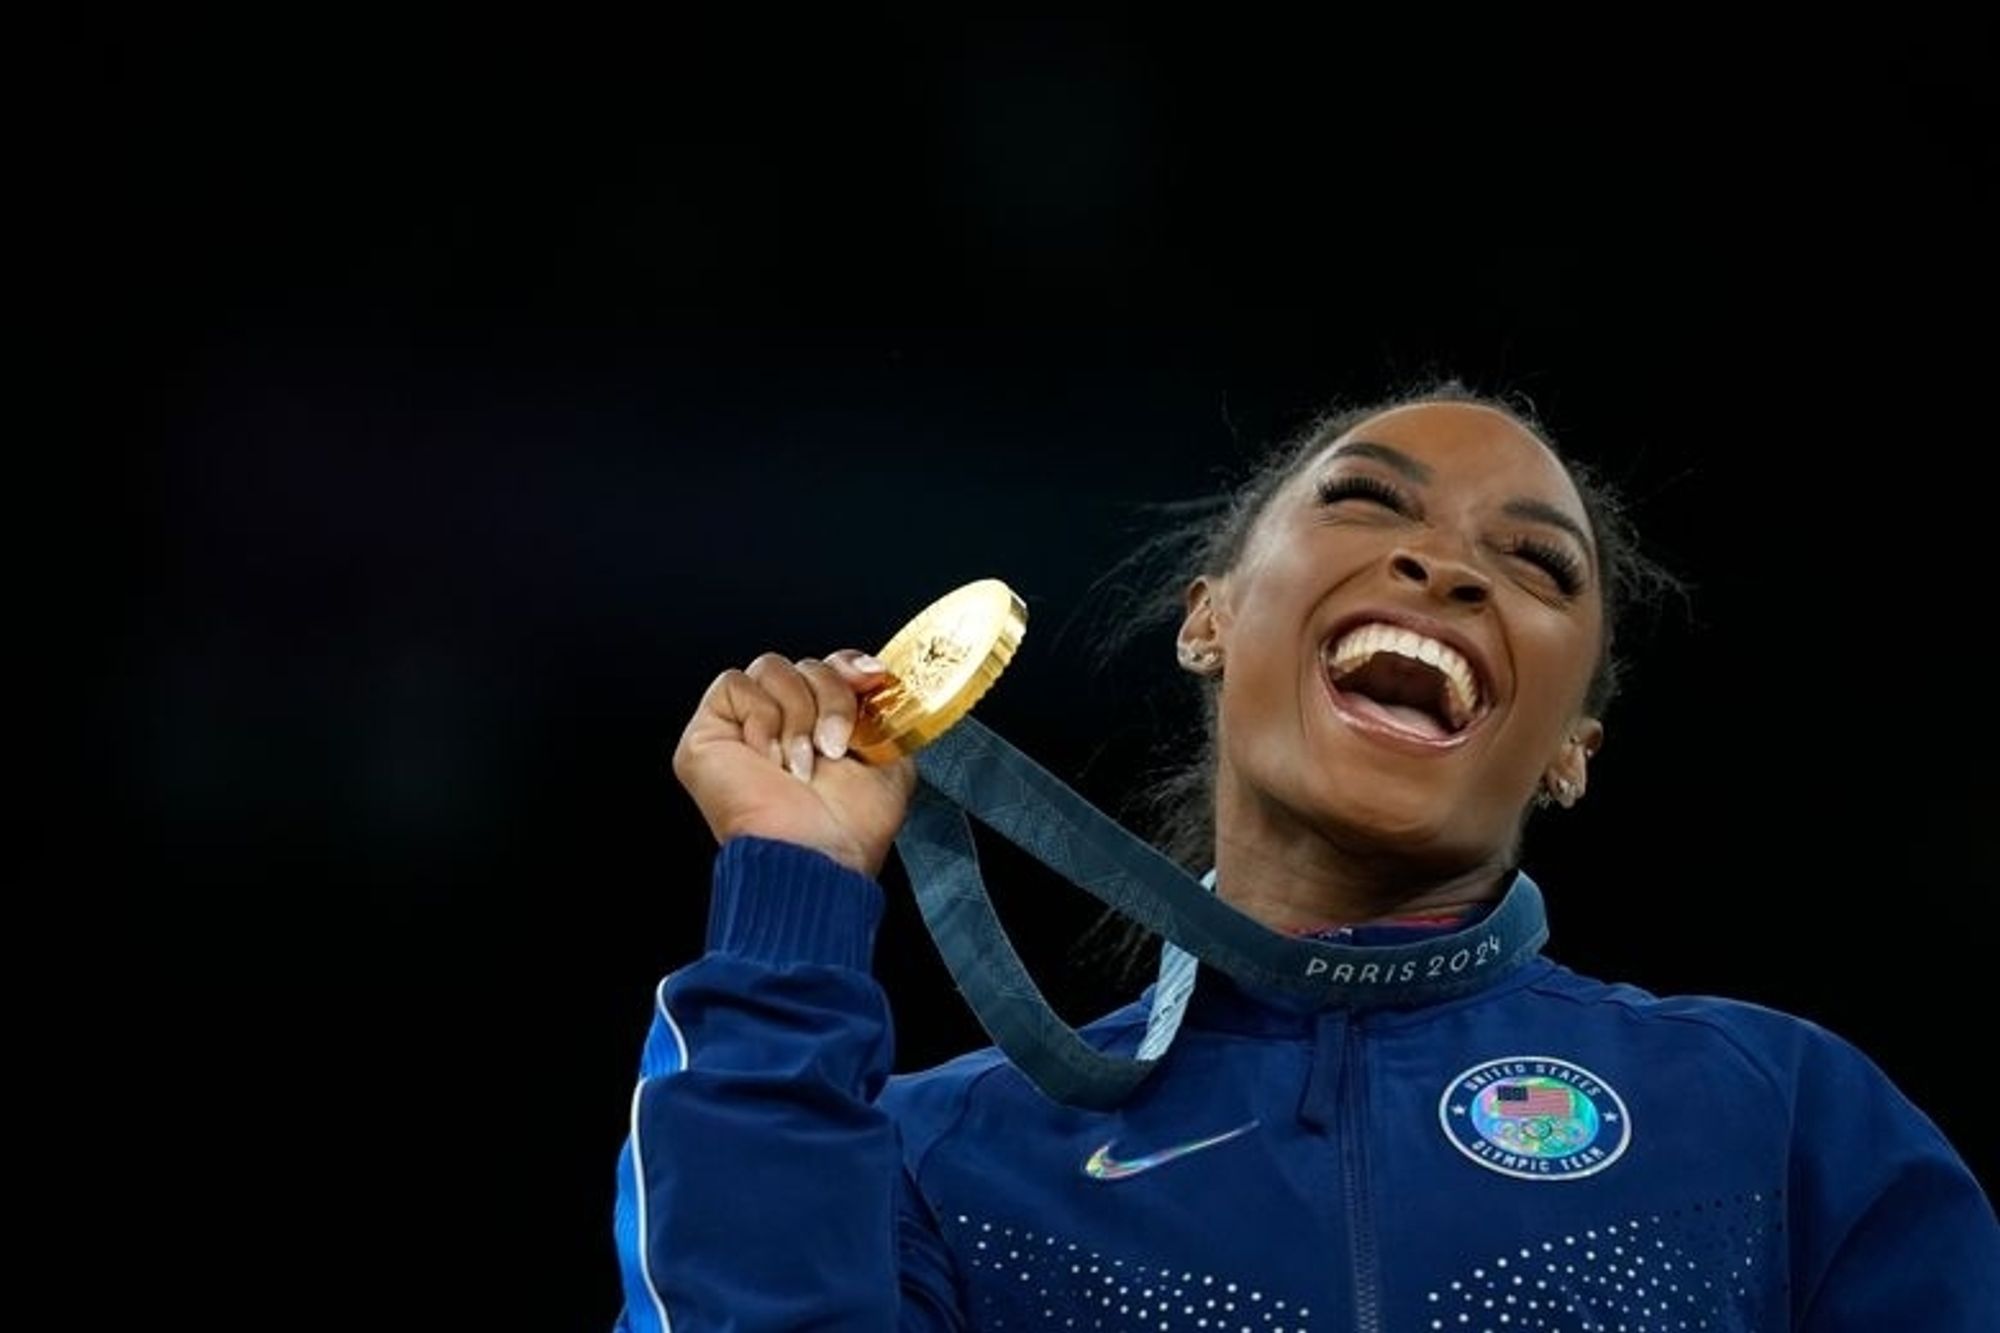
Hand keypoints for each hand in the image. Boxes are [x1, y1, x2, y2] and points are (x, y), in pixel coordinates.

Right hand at [671, 649, 917, 878]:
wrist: (817, 854)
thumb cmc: (849, 827)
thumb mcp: (890, 762)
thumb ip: (883, 715)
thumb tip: (876, 676)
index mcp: (820, 727)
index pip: (827, 665)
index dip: (847, 664)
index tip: (870, 679)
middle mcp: (781, 724)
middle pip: (804, 664)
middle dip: (830, 698)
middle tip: (834, 747)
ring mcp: (742, 727)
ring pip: (771, 667)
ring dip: (798, 715)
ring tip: (800, 764)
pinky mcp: (707, 732)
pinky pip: (734, 684)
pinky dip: (762, 718)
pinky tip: (770, 759)